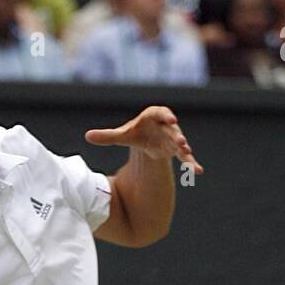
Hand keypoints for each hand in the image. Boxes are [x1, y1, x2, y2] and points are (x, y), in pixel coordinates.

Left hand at [85, 106, 202, 174]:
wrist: (146, 139)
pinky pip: (184, 157)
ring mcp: (172, 139)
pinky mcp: (175, 151)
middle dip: (177, 135)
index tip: (171, 118)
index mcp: (154, 117)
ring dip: (185, 149)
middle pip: (173, 129)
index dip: (166, 115)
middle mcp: (166, 127)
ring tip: (188, 153)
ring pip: (180, 143)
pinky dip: (191, 163)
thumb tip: (87, 136)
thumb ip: (107, 136)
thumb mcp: (122, 136)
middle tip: (181, 140)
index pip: (161, 113)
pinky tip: (198, 171)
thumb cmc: (135, 133)